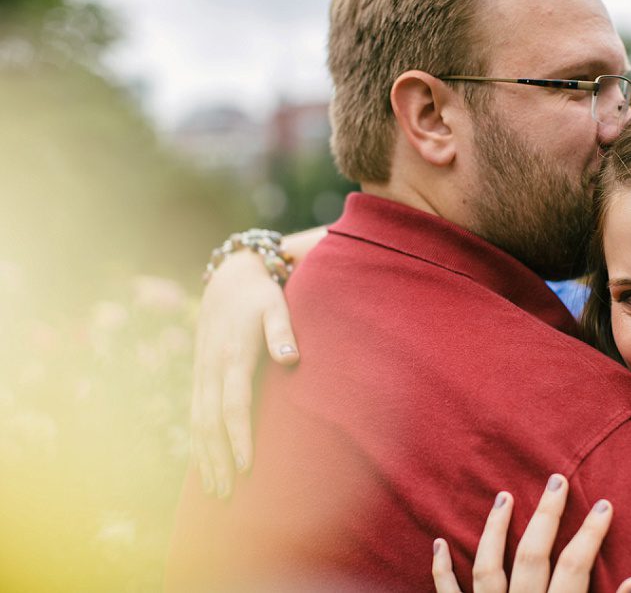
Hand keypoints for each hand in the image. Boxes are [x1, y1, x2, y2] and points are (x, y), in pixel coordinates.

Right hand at [191, 249, 297, 497]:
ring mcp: (201, 374)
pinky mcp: (199, 376)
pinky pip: (195, 415)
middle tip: (228, 494)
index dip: (239, 436)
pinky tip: (203, 465)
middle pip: (211, 422)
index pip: (234, 405)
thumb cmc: (261, 296)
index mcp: (232, 356)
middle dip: (218, 459)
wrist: (228, 279)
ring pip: (198, 423)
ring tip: (215, 491)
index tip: (246, 465)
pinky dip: (198, 443)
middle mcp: (211, 369)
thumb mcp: (276, 305)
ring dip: (204, 458)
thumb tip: (291, 358)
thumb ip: (283, 331)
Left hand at [431, 474, 630, 592]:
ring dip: (496, 529)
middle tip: (557, 479)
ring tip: (506, 496)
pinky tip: (439, 543)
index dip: (591, 534)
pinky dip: (440, 570)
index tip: (604, 505)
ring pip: (487, 565)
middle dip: (547, 515)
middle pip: (532, 555)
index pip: (576, 567)